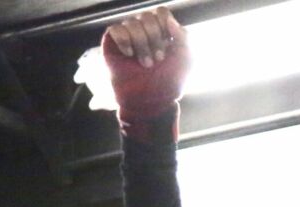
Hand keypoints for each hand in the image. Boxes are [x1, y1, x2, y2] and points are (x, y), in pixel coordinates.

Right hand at [102, 7, 189, 140]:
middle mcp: (145, 29)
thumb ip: (183, 37)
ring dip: (142, 45)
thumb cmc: (169, 81)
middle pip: (147, 16)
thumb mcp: (185, 60)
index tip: (169, 44)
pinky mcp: (114, 42)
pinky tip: (129, 55)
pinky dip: (124, 41)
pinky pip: (116, 29)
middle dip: (155, 39)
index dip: (164, 25)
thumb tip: (169, 19)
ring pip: (132, 23)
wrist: (151, 99)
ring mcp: (129, 35)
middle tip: (159, 59)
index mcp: (162, 31)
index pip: (161, 13)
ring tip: (146, 64)